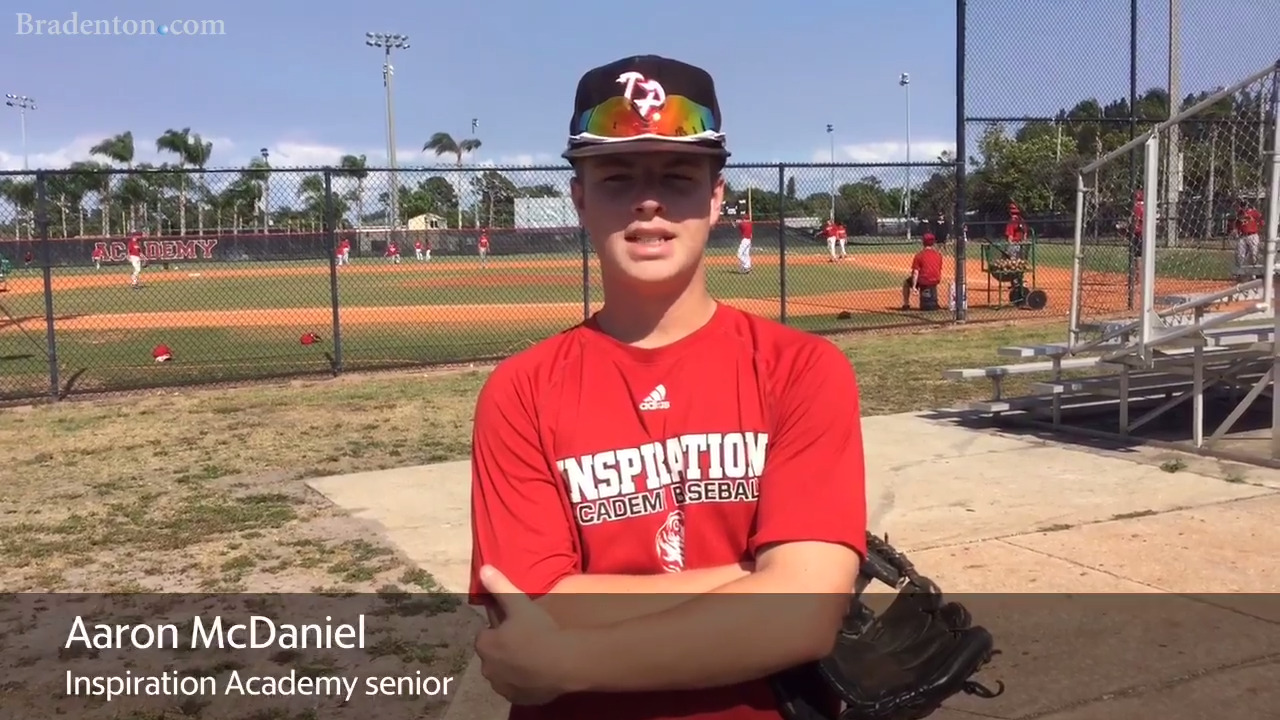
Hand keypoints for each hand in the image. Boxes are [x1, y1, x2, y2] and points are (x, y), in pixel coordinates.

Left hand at [474, 566, 575, 705]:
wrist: (561, 663)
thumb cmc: (538, 630)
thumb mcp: (519, 603)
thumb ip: (500, 587)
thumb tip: (483, 568)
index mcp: (485, 645)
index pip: (485, 636)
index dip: (499, 631)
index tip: (515, 627)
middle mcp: (488, 669)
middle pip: (494, 656)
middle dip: (504, 650)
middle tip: (527, 641)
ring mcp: (502, 687)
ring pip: (504, 674)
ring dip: (513, 667)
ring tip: (534, 657)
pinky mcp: (517, 699)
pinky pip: (516, 689)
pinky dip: (523, 683)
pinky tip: (538, 673)